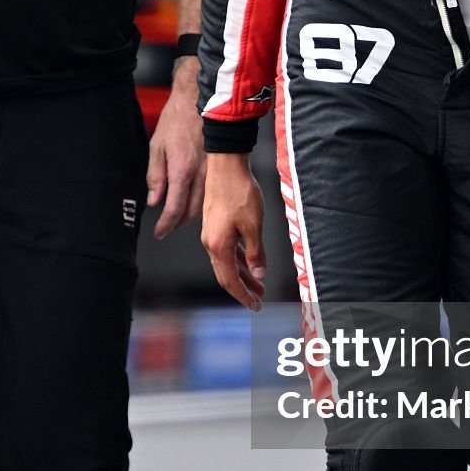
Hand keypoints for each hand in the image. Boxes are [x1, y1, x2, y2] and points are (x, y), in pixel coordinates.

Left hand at [146, 60, 204, 236]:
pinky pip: (212, 194)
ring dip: (191, 216)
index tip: (159, 232)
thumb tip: (153, 200)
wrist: (200, 100)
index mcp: (182, 170)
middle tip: (167, 226)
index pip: (174, 208)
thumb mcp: (156, 146)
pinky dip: (203, 203)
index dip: (166, 224)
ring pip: (205, 206)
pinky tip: (194, 202)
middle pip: (192, 213)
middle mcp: (200, 175)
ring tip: (179, 217)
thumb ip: (155, 176)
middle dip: (178, 224)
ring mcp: (213, 172)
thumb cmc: (177, 118)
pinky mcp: (219, 167)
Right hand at [201, 152, 266, 309]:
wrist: (226, 165)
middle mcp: (211, 242)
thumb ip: (256, 252)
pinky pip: (228, 248)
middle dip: (243, 288)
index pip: (230, 280)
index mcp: (218, 246)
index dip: (242, 295)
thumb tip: (258, 273)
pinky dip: (239, 258)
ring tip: (259, 283)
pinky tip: (249, 261)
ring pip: (227, 261)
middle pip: (226, 274)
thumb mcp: (253, 226)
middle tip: (258, 299)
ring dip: (243, 273)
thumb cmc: (239, 192)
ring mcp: (212, 233)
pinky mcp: (216, 224)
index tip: (254, 305)